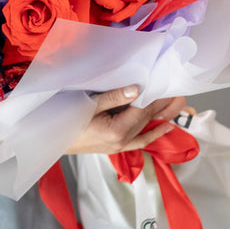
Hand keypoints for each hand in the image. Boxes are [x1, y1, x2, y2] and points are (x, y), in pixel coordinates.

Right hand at [66, 86, 186, 154]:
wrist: (49, 140)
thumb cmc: (65, 120)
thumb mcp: (87, 105)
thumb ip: (113, 98)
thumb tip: (137, 89)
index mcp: (117, 129)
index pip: (143, 108)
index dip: (157, 95)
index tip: (169, 82)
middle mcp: (122, 140)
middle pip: (148, 117)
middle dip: (164, 103)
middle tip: (179, 90)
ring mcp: (120, 145)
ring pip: (147, 127)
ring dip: (163, 115)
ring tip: (179, 103)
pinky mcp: (115, 146)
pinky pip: (140, 141)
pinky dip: (154, 134)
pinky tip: (166, 127)